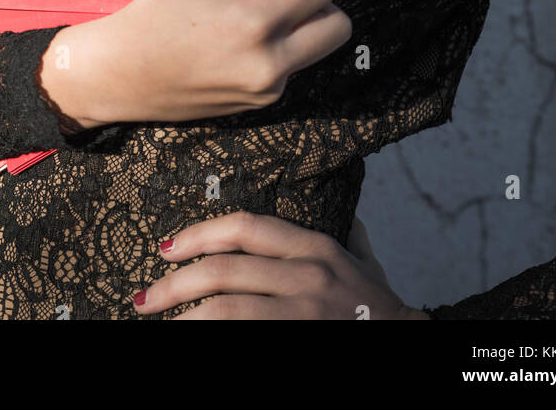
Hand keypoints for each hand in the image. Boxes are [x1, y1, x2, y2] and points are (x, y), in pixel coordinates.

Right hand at [39, 0, 351, 128]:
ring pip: (319, 47)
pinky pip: (293, 67)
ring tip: (251, 16)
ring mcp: (268, 90)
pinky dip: (281, 49)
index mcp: (256, 25)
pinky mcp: (261, 105)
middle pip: (339, 25)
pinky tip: (237, 42)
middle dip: (318, 0)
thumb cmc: (157, 16)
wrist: (120, 76)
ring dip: (301, 26)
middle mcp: (271, 64)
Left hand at [131, 210, 429, 319]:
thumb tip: (335, 209)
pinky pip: (240, 338)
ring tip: (161, 322)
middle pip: (222, 271)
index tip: (166, 248)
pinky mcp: (299, 343)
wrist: (410, 346)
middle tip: (145, 298)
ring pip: (224, 311)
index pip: (242, 228)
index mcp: (313, 247)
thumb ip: (342, 233)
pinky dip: (209, 337)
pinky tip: (191, 338)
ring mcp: (303, 314)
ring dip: (183, 317)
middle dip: (173, 284)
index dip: (197, 235)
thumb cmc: (378, 309)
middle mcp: (307, 276)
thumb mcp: (361, 261)